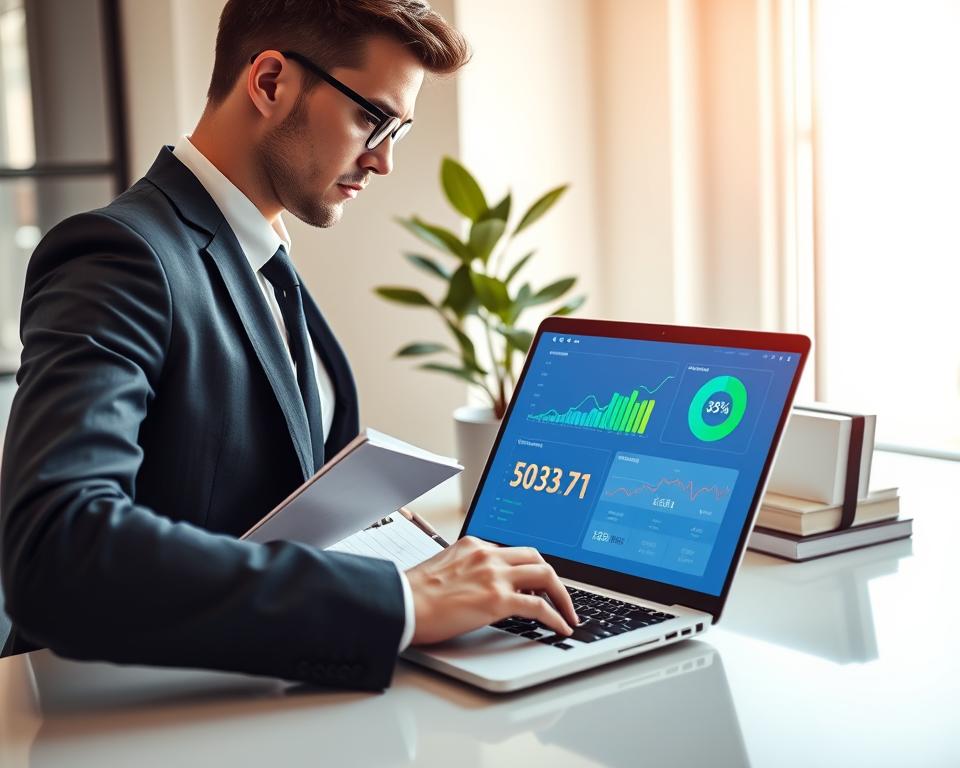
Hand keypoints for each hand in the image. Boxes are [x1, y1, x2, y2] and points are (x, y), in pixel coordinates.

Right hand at [405, 536, 578, 644]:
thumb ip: (466, 571)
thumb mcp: (443, 569)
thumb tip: (479, 588)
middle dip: (553, 578)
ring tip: (568, 613)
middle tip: (560, 596)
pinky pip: (539, 606)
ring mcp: (494, 575)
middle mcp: (487, 555)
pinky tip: (561, 626)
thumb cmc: (413, 594)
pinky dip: (556, 616)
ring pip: (545, 575)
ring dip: (562, 595)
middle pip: (536, 558)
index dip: (530, 570)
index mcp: (474, 546)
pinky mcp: (496, 599)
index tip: (538, 583)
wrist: (401, 603)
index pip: (513, 553)